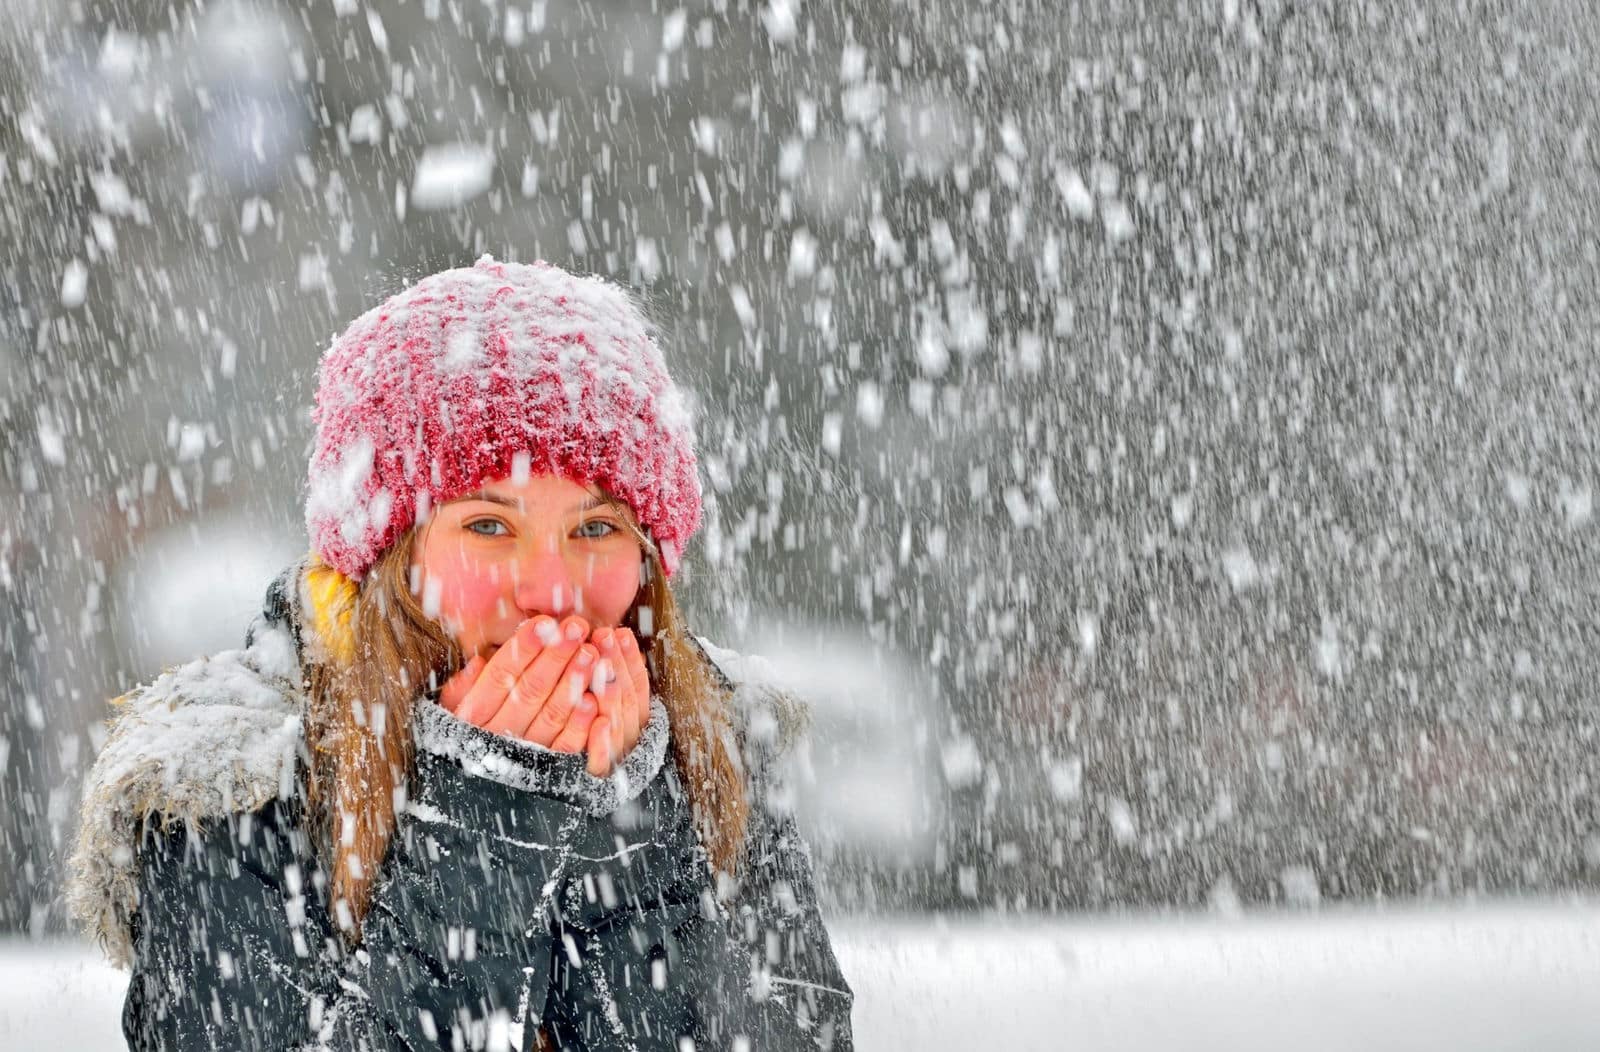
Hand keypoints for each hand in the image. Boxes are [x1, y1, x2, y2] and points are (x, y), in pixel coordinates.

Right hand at [437, 618, 651, 776]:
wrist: (465, 806)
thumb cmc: (461, 743)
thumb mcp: (449, 716)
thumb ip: (462, 688)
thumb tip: (479, 660)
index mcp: (471, 717)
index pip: (499, 675)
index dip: (523, 648)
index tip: (544, 623)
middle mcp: (495, 737)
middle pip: (529, 690)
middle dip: (555, 656)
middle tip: (577, 627)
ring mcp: (521, 757)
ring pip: (550, 716)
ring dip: (573, 683)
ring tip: (591, 653)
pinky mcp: (544, 776)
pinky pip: (563, 750)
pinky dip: (579, 726)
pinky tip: (594, 701)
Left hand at [583, 626, 652, 777]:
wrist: (574, 799)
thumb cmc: (588, 742)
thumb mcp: (610, 709)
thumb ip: (613, 679)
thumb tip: (614, 635)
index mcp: (632, 720)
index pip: (637, 686)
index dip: (630, 660)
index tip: (620, 633)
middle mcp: (627, 738)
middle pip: (627, 700)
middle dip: (617, 666)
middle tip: (603, 637)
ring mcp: (614, 758)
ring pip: (617, 724)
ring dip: (610, 694)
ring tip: (601, 666)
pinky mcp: (594, 780)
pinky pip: (600, 761)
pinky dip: (601, 741)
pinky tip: (597, 718)